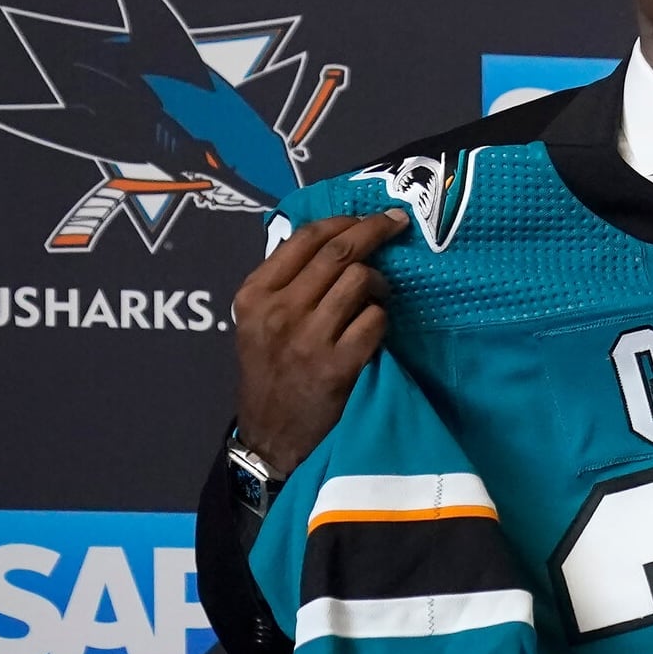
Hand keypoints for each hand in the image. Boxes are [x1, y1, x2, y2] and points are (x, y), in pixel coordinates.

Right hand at [231, 211, 409, 474]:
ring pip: (360, 280)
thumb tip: (335, 239)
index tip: (370, 215)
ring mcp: (308, 339)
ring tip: (378, 296)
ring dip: (380, 283)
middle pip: (338, 253)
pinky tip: (374, 331)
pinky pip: (375, 320)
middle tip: (397, 224)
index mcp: (255, 295)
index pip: (304, 238)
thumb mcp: (258, 323)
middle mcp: (278, 311)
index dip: (344, 220)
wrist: (270, 438)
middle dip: (375, 231)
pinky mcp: (338, 365)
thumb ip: (286, 283)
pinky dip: (381, 320)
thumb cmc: (270, 374)